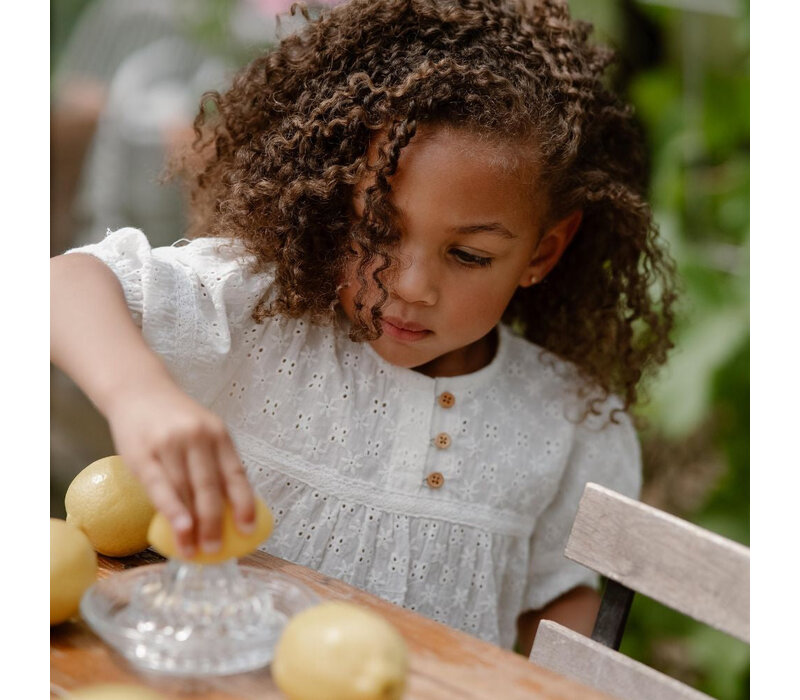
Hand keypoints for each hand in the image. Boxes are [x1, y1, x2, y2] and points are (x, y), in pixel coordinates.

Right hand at [105, 379, 255, 557]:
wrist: (138, 391)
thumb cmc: (174, 420)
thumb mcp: (204, 432)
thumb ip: (215, 464)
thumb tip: (230, 509)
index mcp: (219, 435)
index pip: (236, 474)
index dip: (244, 504)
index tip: (248, 531)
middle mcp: (198, 438)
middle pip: (211, 487)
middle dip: (215, 523)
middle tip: (216, 550)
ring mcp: (170, 445)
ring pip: (185, 491)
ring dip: (191, 526)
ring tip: (194, 552)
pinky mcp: (143, 454)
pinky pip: (160, 488)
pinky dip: (172, 511)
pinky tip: (180, 530)